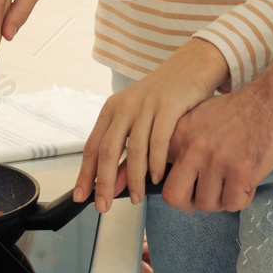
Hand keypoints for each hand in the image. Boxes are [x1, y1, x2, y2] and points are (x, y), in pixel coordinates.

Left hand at [73, 38, 229, 211]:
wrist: (191, 66)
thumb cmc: (164, 96)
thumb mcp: (139, 119)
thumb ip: (125, 150)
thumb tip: (111, 184)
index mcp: (112, 109)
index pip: (93, 146)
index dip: (85, 174)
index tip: (81, 196)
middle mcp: (125, 106)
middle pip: (107, 150)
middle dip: (103, 182)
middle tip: (103, 206)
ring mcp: (146, 105)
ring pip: (133, 150)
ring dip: (133, 179)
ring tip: (136, 198)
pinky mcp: (168, 106)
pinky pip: (158, 141)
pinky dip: (156, 164)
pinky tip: (157, 178)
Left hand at [160, 85, 272, 212]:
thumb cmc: (241, 110)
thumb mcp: (199, 117)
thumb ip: (182, 142)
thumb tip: (170, 170)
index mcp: (179, 134)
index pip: (157, 171)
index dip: (171, 182)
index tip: (184, 185)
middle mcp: (192, 148)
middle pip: (174, 197)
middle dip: (190, 203)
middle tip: (206, 196)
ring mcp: (216, 161)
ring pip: (207, 204)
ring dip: (220, 200)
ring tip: (232, 184)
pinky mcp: (241, 172)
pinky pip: (233, 204)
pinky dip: (241, 199)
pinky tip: (248, 183)